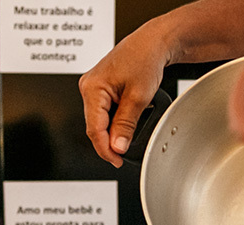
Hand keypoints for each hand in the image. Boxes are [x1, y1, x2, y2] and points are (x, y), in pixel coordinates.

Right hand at [78, 19, 171, 167]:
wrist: (154, 43)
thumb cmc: (145, 59)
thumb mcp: (138, 97)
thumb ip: (126, 124)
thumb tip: (117, 146)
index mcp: (92, 87)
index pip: (94, 128)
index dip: (106, 149)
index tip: (117, 161)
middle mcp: (89, 86)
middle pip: (94, 126)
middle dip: (108, 143)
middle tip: (122, 157)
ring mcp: (94, 87)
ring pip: (99, 121)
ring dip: (111, 134)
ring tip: (126, 142)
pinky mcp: (103, 89)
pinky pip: (104, 113)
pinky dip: (114, 123)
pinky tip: (125, 128)